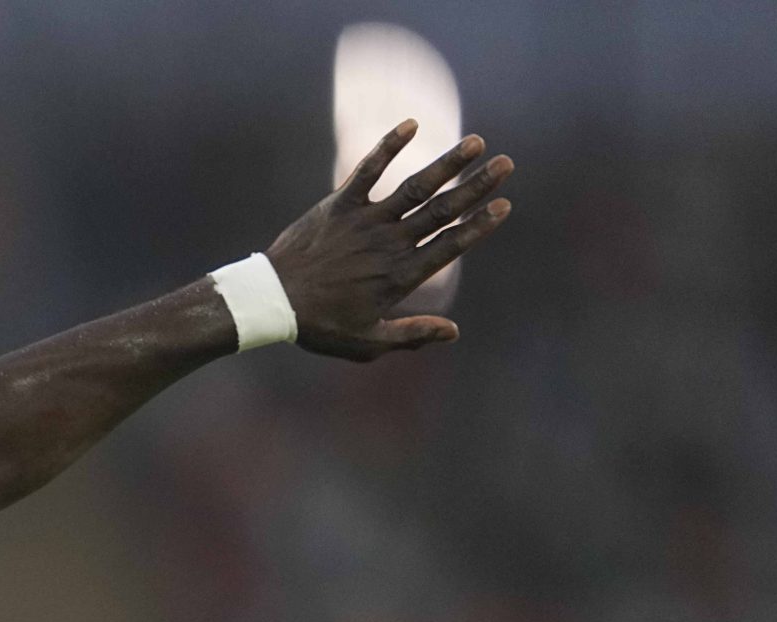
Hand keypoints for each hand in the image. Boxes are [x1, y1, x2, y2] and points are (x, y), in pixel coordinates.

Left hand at [264, 119, 514, 361]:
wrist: (270, 303)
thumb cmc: (318, 326)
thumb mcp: (366, 342)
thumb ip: (411, 334)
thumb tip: (454, 332)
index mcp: (400, 276)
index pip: (450, 246)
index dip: (478, 225)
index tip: (504, 205)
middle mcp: (389, 245)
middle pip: (442, 211)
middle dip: (477, 187)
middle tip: (507, 164)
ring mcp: (365, 222)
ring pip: (415, 188)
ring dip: (448, 163)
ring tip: (476, 142)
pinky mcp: (339, 206)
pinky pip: (367, 171)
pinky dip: (388, 146)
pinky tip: (410, 124)